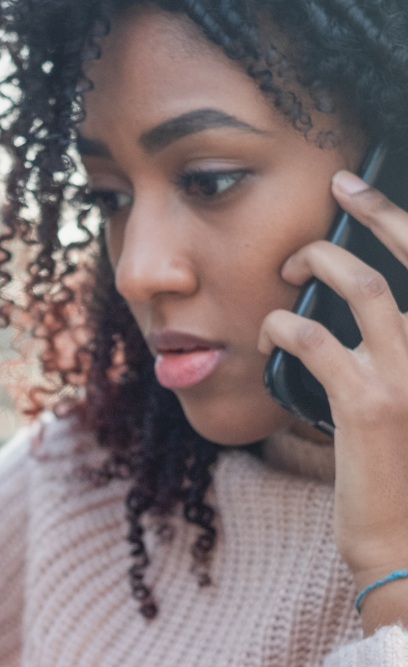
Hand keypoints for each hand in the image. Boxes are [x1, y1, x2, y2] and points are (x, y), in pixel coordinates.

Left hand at [259, 170, 407, 631]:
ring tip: (293, 264)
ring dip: (319, 260)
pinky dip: (285, 324)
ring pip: (362, 285)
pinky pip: (314, 340)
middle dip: (369, 214)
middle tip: (335, 195)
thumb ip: (392, 355)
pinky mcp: (367, 405)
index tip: (362, 191)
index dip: (401, 218)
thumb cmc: (404, 475)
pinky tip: (272, 328)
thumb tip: (342, 312)